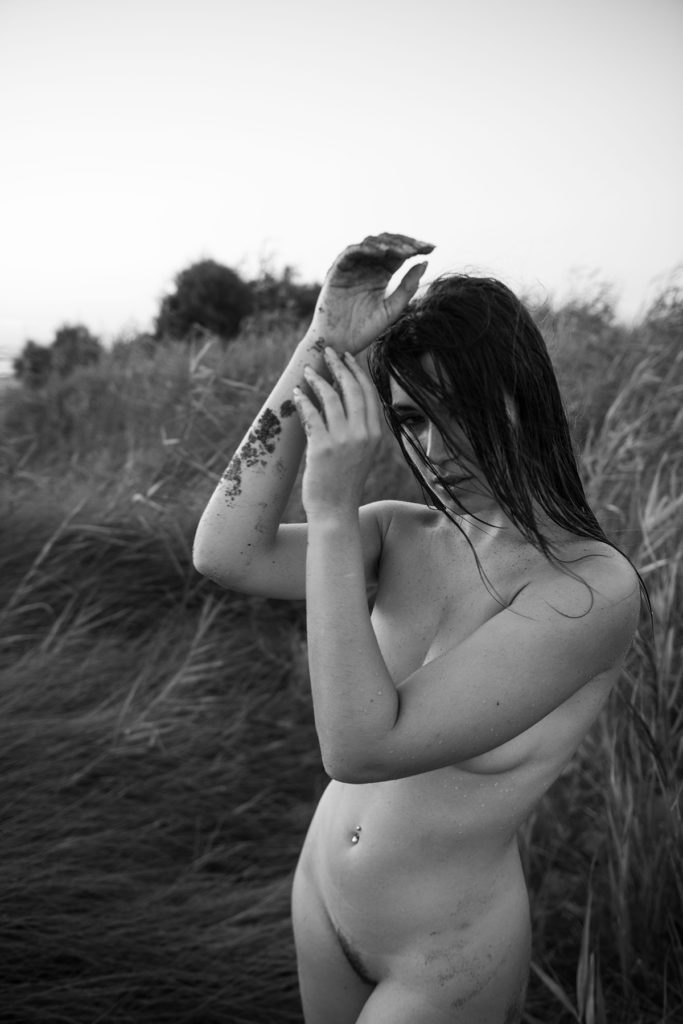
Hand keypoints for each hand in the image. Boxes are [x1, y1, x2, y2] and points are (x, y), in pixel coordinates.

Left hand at [293, 348, 382, 516]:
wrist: (335, 510)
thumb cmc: (345, 481)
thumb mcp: (361, 452)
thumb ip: (359, 428)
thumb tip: (343, 399)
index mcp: (376, 433)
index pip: (369, 393)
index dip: (357, 371)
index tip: (347, 357)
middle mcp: (363, 433)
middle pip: (352, 388)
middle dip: (339, 366)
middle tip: (328, 352)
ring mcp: (344, 440)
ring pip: (331, 396)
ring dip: (318, 379)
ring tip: (308, 371)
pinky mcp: (323, 446)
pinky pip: (312, 413)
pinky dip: (303, 399)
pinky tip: (298, 393)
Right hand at [304, 232, 433, 354]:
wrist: (340, 345)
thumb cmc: (364, 331)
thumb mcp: (392, 309)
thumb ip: (407, 288)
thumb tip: (425, 263)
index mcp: (381, 275)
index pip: (400, 254)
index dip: (416, 248)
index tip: (433, 248)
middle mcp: (367, 267)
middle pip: (388, 244)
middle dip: (406, 243)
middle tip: (421, 247)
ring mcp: (352, 267)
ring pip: (371, 244)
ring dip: (389, 244)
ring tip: (406, 251)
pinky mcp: (337, 270)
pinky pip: (352, 252)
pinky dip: (367, 249)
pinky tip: (383, 252)